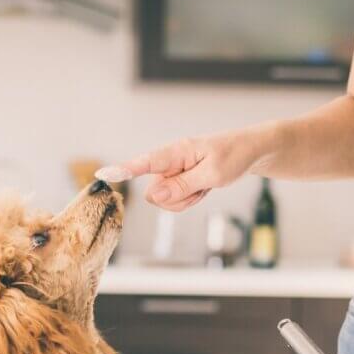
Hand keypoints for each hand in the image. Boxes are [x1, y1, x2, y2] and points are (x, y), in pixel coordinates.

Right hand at [119, 130, 265, 211]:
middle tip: (202, 188)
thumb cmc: (234, 156)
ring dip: (186, 200)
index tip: (103, 174)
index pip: (145, 163)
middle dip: (177, 199)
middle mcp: (169, 162)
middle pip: (155, 194)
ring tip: (205, 186)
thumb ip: (183, 185)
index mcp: (176, 152)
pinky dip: (190, 200)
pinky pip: (174, 201)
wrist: (250, 152)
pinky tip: (203, 188)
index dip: (123, 170)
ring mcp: (172, 173)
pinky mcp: (177, 181)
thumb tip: (154, 195)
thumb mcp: (214, 174)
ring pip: (164, 201)